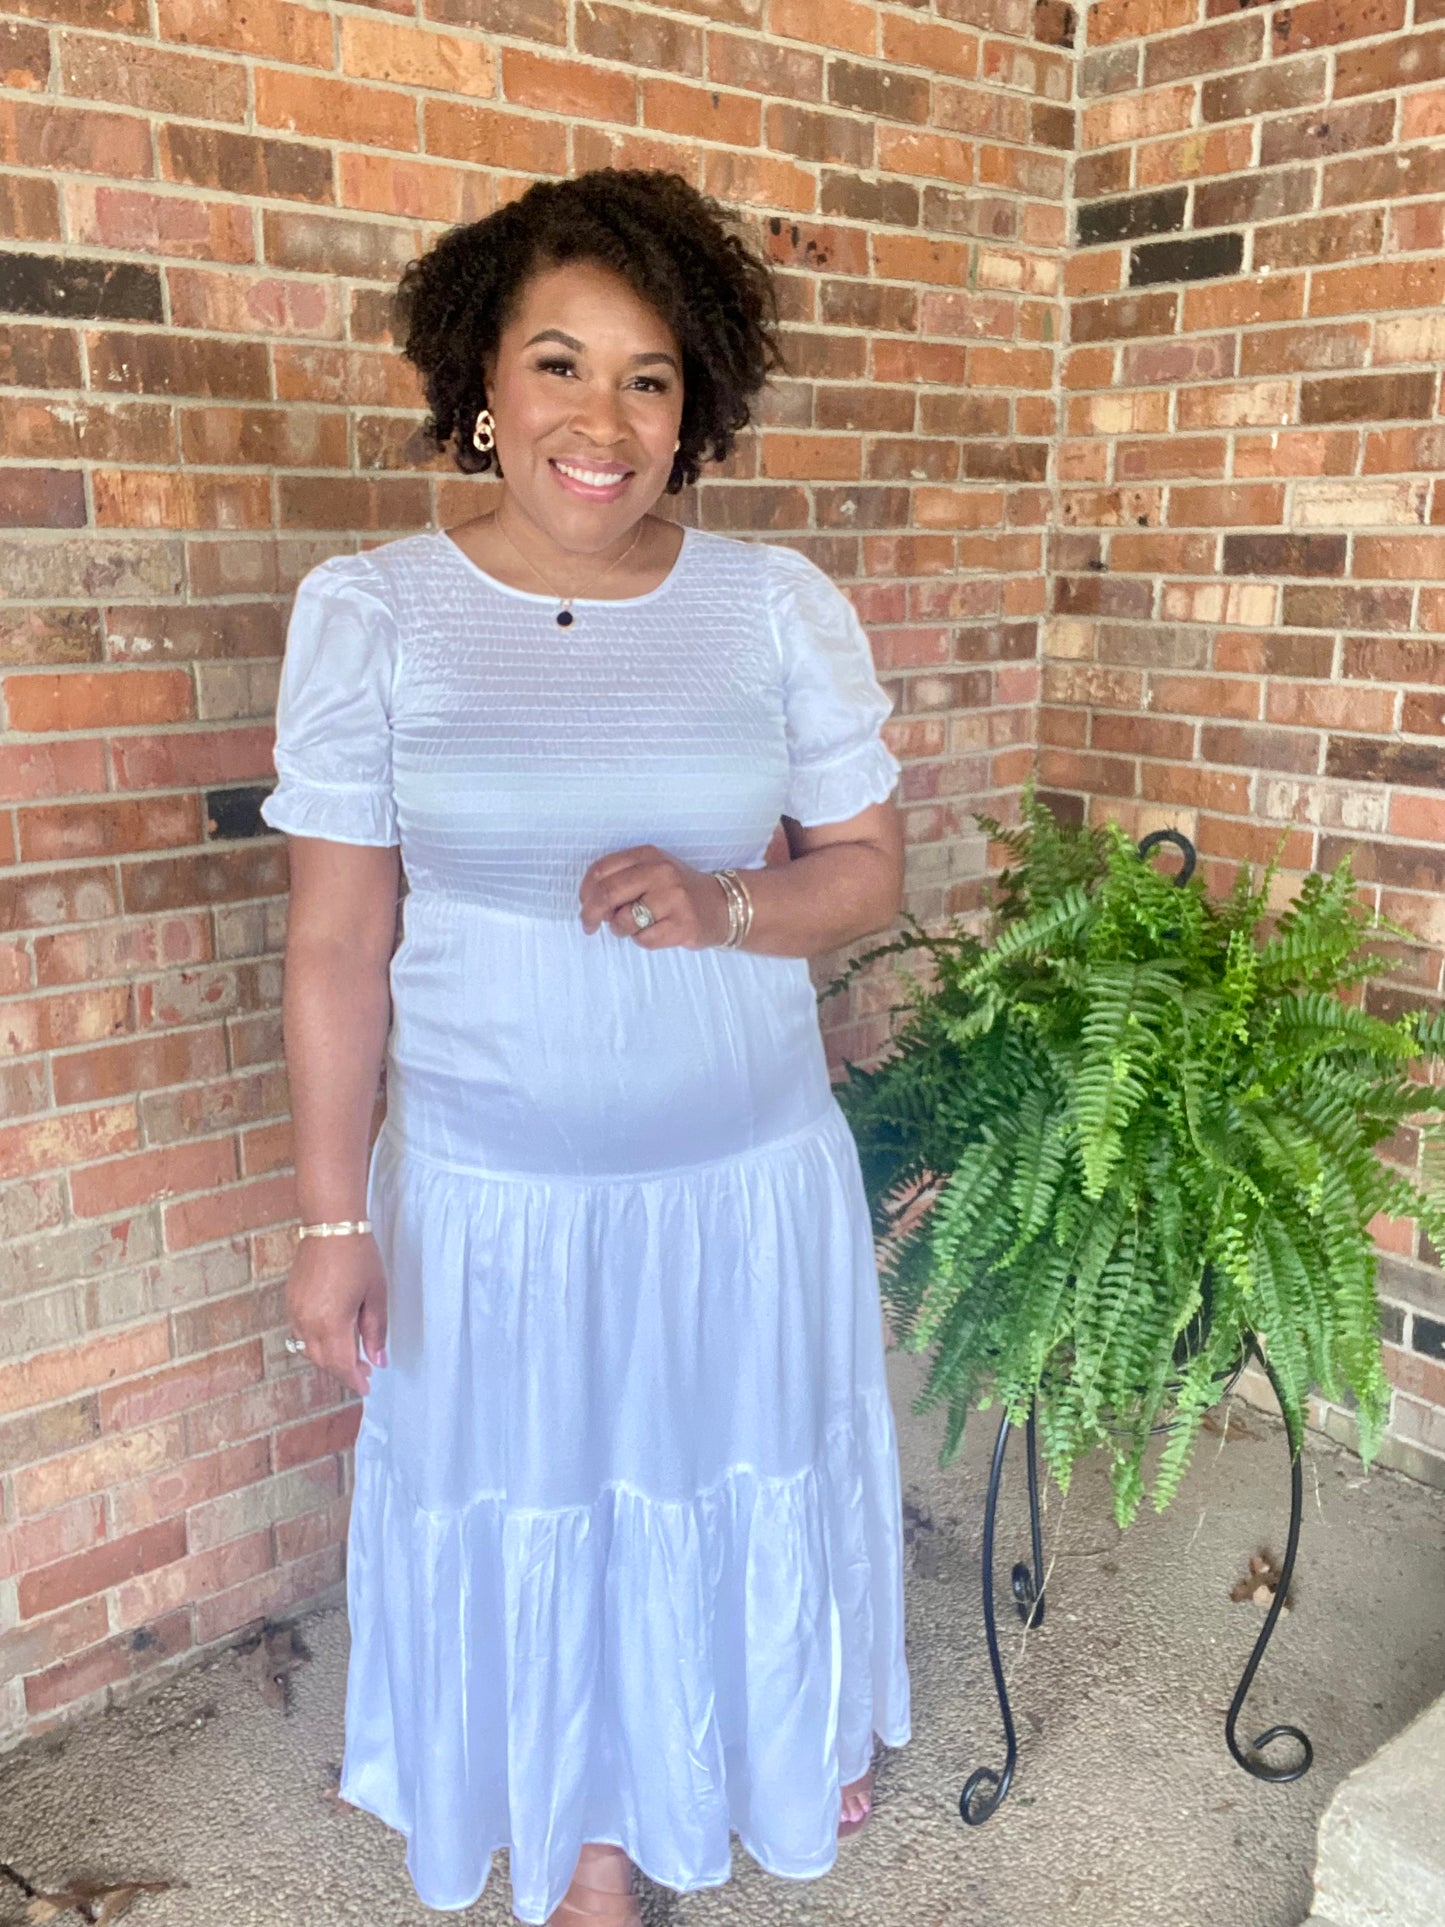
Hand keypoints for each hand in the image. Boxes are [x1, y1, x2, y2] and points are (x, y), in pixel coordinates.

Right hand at [285, 1234, 387, 1398]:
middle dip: (344, 1371)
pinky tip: (332, 1337)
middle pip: (323, 1361)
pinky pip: (300, 1333)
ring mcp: (295, 1312)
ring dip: (329, 1358)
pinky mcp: (291, 1301)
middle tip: (364, 1370)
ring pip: (308, 1350)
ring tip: (351, 1355)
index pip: (341, 1365)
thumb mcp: (375, 1295)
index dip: (354, 1380)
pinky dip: (316, 1343)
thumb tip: (378, 1360)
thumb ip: (375, 1331)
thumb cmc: (358, 1257)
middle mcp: (308, 1322)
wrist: (331, 1226)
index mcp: (331, 1323)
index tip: (367, 1387)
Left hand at [578, 844, 731, 949]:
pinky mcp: (682, 925)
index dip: (585, 890)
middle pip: (608, 893)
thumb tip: (591, 904)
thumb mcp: (652, 871)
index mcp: (649, 855)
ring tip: (637, 926)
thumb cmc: (678, 891)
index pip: (602, 869)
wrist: (721, 906)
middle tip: (588, 926)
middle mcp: (661, 872)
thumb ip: (621, 879)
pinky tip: (657, 931)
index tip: (584, 903)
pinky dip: (643, 940)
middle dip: (590, 914)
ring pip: (624, 920)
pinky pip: (643, 939)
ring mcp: (674, 898)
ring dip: (621, 929)